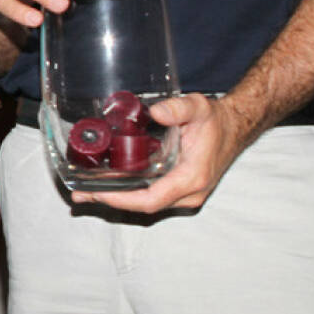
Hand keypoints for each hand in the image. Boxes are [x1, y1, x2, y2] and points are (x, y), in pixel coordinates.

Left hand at [70, 93, 247, 211]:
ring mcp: (185, 195)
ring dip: (116, 199)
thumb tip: (156, 112)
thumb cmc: (216, 121)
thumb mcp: (198, 107)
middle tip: (79, 194)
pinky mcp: (179, 190)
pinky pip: (150, 196)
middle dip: (110, 201)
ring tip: (84, 192)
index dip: (121, 199)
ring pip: (145, 203)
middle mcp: (189, 193)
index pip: (150, 200)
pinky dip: (128, 193)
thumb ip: (178, 108)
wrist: (233, 128)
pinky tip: (107, 185)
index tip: (96, 192)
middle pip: (143, 206)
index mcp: (191, 178)